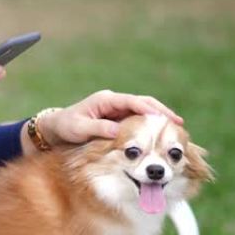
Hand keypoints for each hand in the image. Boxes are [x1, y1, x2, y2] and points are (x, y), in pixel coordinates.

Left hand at [40, 90, 182, 144]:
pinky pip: (137, 120)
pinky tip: (159, 135)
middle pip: (143, 103)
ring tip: (176, 128)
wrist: (56, 129)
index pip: (133, 102)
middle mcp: (114, 102)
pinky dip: (149, 126)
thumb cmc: (66, 127)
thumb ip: (98, 129)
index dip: (150, 109)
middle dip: (161, 112)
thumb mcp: (79, 129)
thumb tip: (118, 132)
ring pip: (142, 111)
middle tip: (178, 123)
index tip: (164, 118)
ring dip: (158, 119)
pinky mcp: (117, 119)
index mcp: (106, 100)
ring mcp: (116, 110)